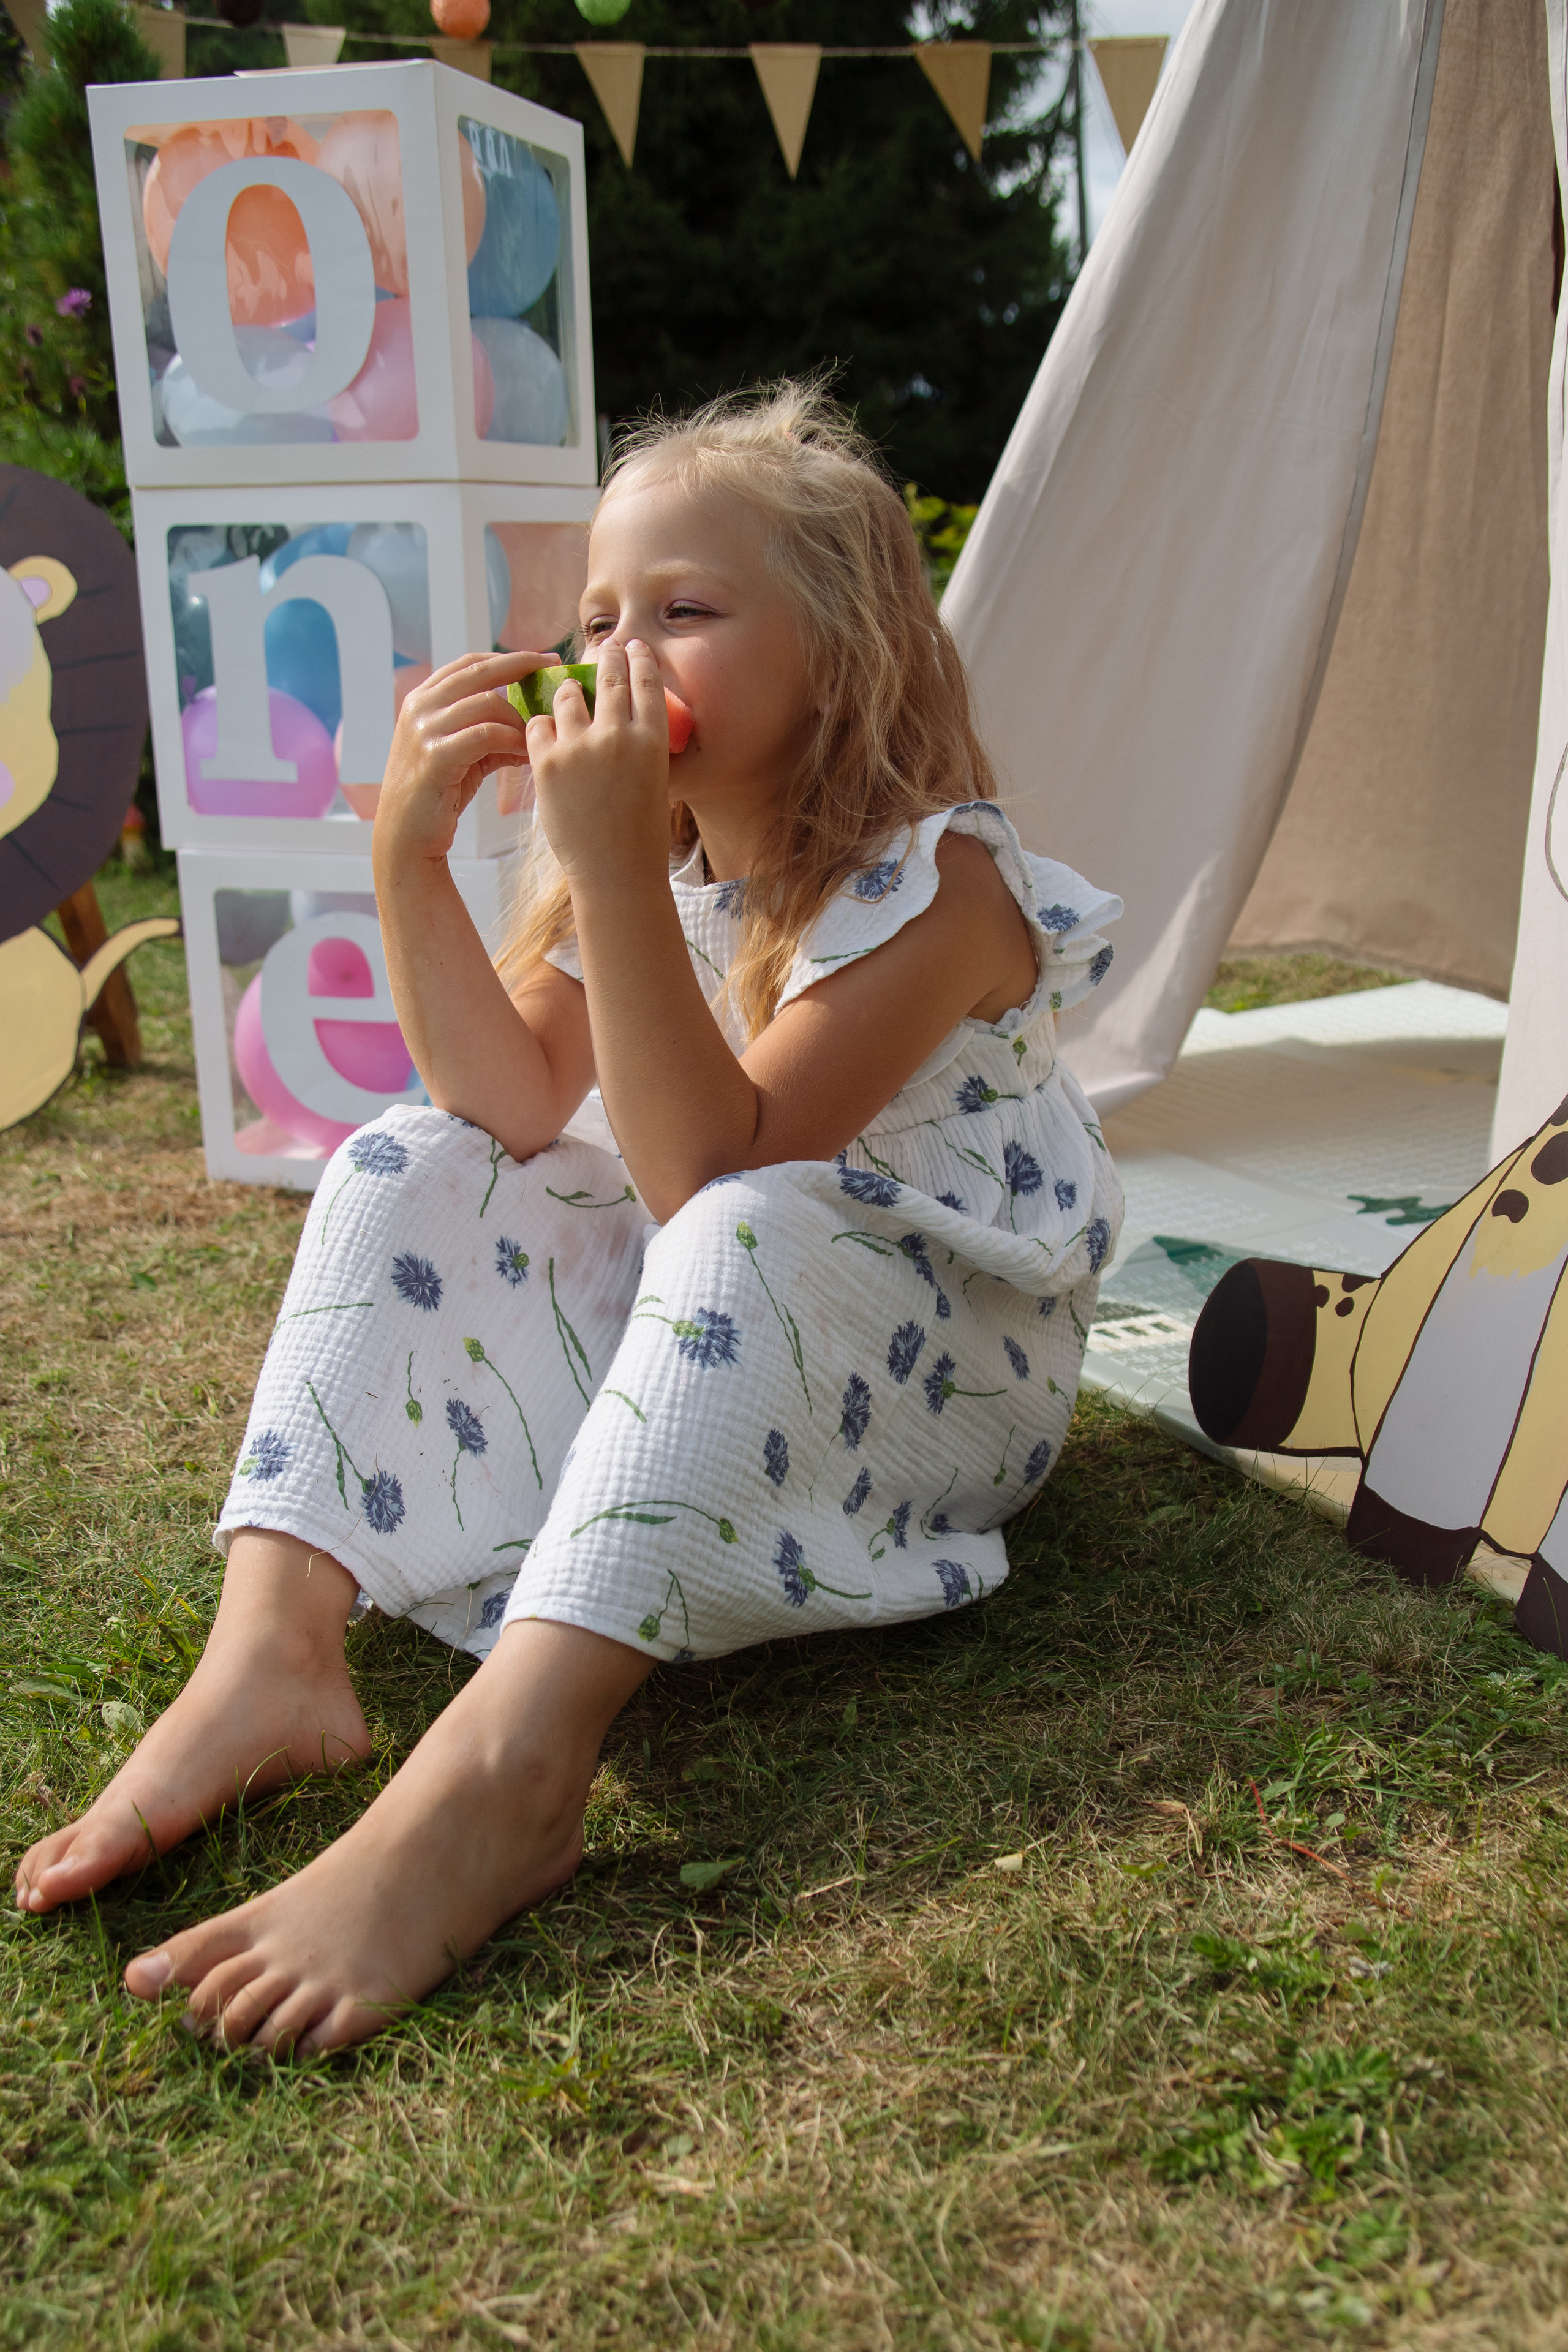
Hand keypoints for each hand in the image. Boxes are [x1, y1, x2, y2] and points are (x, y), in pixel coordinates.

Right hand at [373, 650, 552, 866]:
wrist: (405, 837)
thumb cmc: (436, 794)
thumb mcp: (461, 754)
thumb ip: (488, 733)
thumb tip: (533, 726)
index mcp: (422, 698)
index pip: (470, 662)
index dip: (509, 656)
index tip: (543, 659)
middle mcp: (420, 707)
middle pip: (480, 671)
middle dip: (523, 667)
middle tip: (556, 674)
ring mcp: (425, 730)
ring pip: (488, 704)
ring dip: (520, 720)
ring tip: (537, 738)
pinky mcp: (435, 756)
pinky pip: (486, 735)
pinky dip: (512, 742)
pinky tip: (525, 755)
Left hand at [527, 639, 671, 887]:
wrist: (614, 871)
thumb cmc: (640, 832)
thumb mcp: (655, 778)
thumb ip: (641, 743)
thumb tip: (626, 713)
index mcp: (652, 739)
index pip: (645, 681)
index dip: (637, 657)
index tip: (632, 646)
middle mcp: (617, 735)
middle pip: (608, 677)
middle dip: (606, 657)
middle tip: (604, 648)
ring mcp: (579, 747)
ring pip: (567, 695)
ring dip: (567, 691)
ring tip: (567, 694)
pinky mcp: (547, 763)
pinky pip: (537, 725)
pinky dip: (541, 726)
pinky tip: (546, 734)